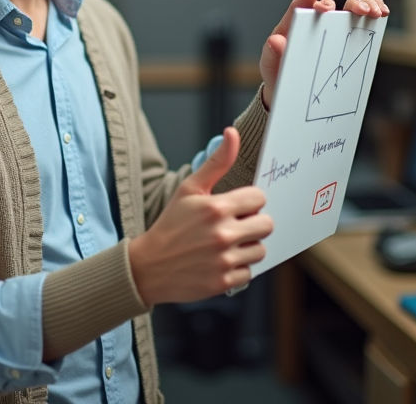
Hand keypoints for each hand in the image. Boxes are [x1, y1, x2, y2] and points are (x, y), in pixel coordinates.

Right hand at [128, 127, 272, 304]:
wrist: (148, 266)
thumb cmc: (171, 224)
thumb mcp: (189, 189)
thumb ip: (217, 162)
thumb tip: (232, 133)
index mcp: (216, 207)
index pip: (260, 198)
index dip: (250, 201)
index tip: (237, 206)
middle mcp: (223, 234)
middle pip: (267, 224)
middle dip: (253, 223)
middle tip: (234, 225)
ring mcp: (224, 260)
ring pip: (260, 249)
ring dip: (247, 247)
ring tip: (226, 244)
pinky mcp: (224, 282)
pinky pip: (249, 272)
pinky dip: (238, 268)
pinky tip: (220, 261)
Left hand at [260, 0, 388, 108]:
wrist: (291, 89)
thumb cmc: (280, 74)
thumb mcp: (272, 66)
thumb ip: (272, 54)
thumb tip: (275, 41)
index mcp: (292, 28)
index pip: (298, 9)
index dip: (305, 0)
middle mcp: (314, 24)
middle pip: (328, 6)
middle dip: (341, 4)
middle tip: (355, 9)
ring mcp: (331, 29)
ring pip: (348, 9)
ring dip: (362, 5)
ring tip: (372, 11)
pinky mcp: (346, 37)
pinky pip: (360, 21)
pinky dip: (372, 12)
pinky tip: (381, 12)